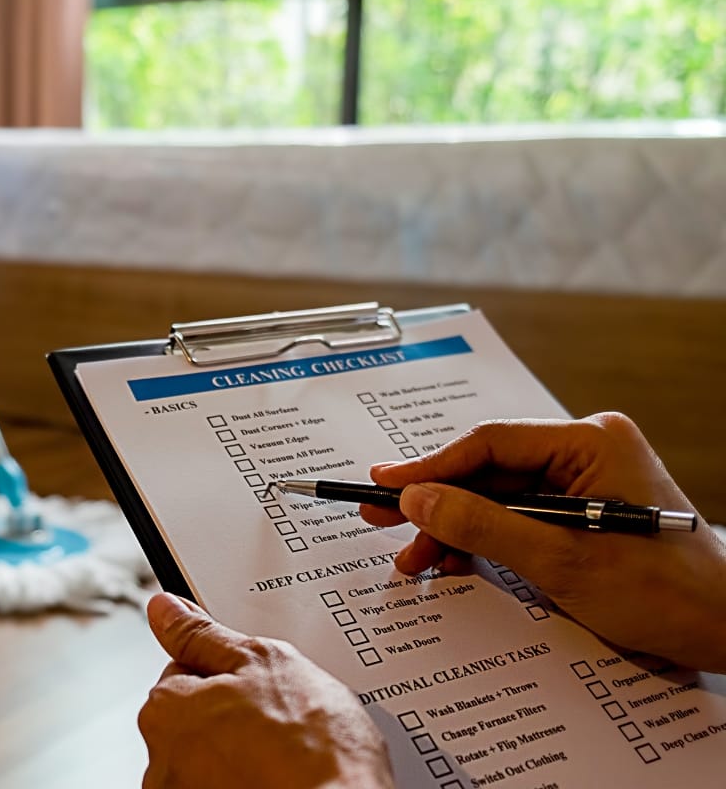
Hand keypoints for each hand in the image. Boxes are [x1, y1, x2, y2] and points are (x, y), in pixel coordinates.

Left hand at [138, 593, 391, 788]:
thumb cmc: (311, 746)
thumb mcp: (262, 661)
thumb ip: (204, 634)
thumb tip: (166, 609)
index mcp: (164, 709)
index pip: (183, 670)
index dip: (227, 672)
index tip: (257, 683)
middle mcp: (161, 759)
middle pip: (195, 718)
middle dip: (231, 714)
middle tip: (279, 718)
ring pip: (212, 757)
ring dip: (239, 752)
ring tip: (285, 754)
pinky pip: (225, 785)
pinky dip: (247, 780)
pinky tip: (280, 777)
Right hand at [362, 413, 725, 671]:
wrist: (724, 631)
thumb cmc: (667, 593)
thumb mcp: (562, 562)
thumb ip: (483, 526)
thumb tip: (416, 498)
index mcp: (590, 442)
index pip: (490, 443)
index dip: (430, 467)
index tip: (385, 487)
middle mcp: (585, 452)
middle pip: (488, 471)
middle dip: (437, 504)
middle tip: (381, 521)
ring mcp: (584, 482)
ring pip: (496, 498)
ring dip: (455, 529)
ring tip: (416, 560)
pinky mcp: (580, 513)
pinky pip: (517, 518)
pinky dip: (484, 542)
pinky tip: (455, 563)